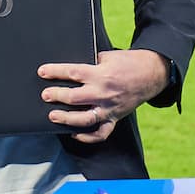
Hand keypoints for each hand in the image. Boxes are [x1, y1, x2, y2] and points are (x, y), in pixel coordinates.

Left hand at [37, 49, 169, 144]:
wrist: (152, 74)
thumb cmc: (128, 63)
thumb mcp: (108, 56)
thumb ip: (91, 63)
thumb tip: (70, 70)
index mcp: (102, 74)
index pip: (74, 73)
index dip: (56, 72)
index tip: (42, 72)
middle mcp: (104, 93)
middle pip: (76, 97)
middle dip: (58, 96)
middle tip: (45, 95)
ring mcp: (110, 108)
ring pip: (86, 119)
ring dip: (67, 119)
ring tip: (54, 116)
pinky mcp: (115, 117)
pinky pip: (101, 133)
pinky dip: (87, 137)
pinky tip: (74, 134)